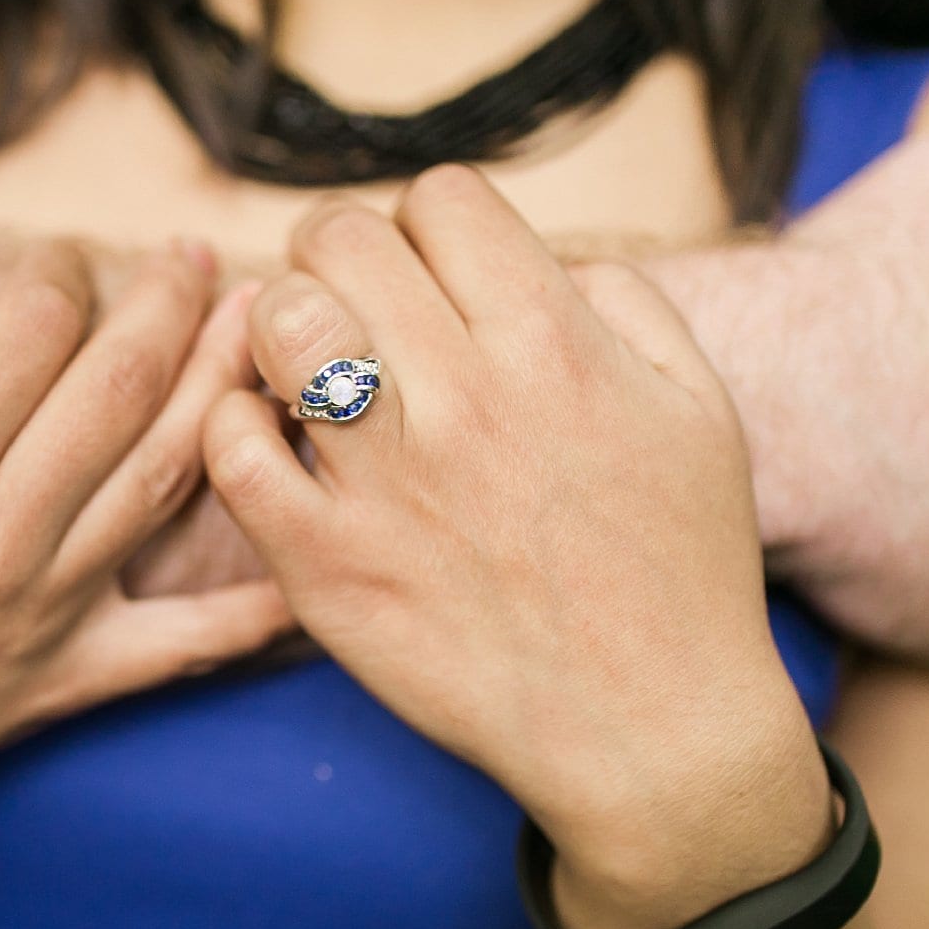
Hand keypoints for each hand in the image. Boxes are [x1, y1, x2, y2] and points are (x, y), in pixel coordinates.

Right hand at [0, 239, 292, 874]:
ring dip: (224, 387)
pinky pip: (186, 642)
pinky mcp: (68, 678)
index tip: (62, 256)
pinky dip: (258, 603)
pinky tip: (313, 543)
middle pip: (121, 384)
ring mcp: (45, 610)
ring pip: (167, 474)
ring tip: (261, 326)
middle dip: (172, 301)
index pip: (33, 328)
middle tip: (199, 255)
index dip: (61, 270)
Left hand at [202, 165, 832, 928]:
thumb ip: (620, 303)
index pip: (440, 197)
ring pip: (277, 322)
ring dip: (282, 330)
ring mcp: (385, 481)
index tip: (431, 282)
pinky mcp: (323, 564)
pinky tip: (277, 447)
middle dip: (339, 258)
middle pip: (340, 238)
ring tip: (307, 374)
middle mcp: (464, 397)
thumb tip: (535, 256)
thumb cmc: (677, 570)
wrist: (648, 731)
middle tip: (355, 316)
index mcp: (555, 345)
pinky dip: (236, 428)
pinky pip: (230, 449)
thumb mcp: (697, 407)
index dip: (426, 227)